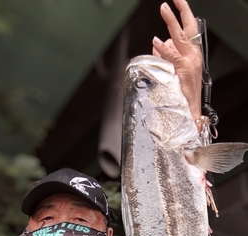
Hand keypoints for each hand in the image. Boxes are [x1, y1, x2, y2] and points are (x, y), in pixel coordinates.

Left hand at [152, 0, 201, 120]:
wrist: (191, 111)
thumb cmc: (184, 95)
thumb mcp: (175, 73)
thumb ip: (166, 58)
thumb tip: (157, 46)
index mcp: (193, 56)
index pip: (190, 31)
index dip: (185, 16)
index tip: (178, 3)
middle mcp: (193, 57)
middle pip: (188, 28)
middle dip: (181, 11)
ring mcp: (189, 63)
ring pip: (180, 37)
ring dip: (171, 21)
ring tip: (164, 9)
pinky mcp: (183, 70)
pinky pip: (172, 56)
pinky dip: (164, 48)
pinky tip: (156, 41)